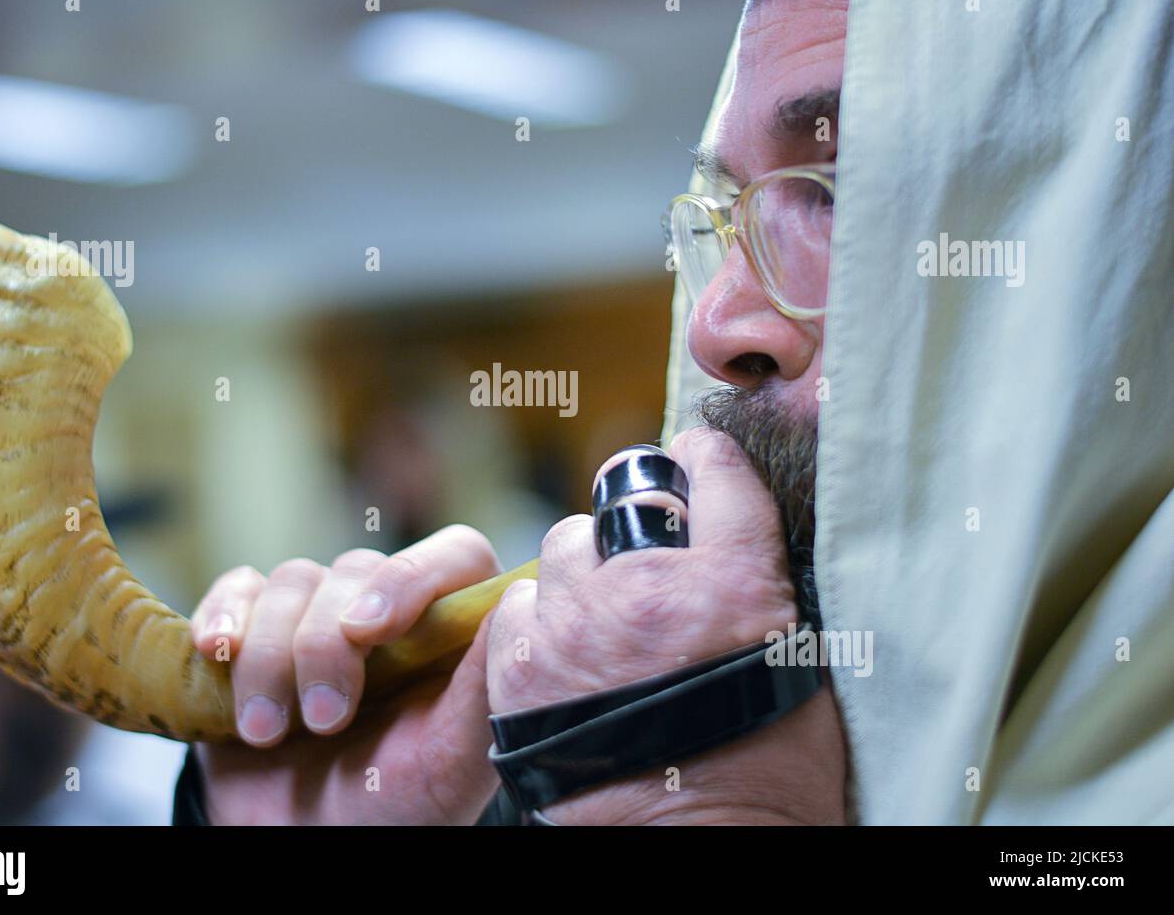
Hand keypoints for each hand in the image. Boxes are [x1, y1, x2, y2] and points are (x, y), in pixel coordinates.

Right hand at [189, 525, 502, 824]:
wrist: (301, 843)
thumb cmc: (390, 806)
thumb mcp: (448, 766)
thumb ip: (483, 690)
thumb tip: (521, 602)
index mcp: (454, 631)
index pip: (454, 555)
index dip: (413, 575)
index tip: (372, 629)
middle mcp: (391, 609)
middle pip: (358, 570)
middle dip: (326, 648)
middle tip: (324, 722)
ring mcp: (319, 612)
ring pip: (292, 582)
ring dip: (269, 657)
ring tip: (268, 731)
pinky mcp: (256, 623)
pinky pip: (237, 588)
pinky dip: (222, 617)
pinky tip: (214, 654)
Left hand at [486, 427, 845, 824]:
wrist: (696, 852)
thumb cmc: (766, 774)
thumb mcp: (797, 661)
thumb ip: (758, 580)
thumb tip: (734, 532)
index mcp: (733, 582)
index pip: (713, 468)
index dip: (704, 462)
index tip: (698, 465)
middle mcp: (648, 590)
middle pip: (621, 505)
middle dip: (633, 536)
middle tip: (648, 584)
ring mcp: (577, 627)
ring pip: (562, 551)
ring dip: (582, 578)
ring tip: (602, 629)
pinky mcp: (521, 669)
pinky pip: (518, 606)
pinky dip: (537, 625)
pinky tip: (563, 660)